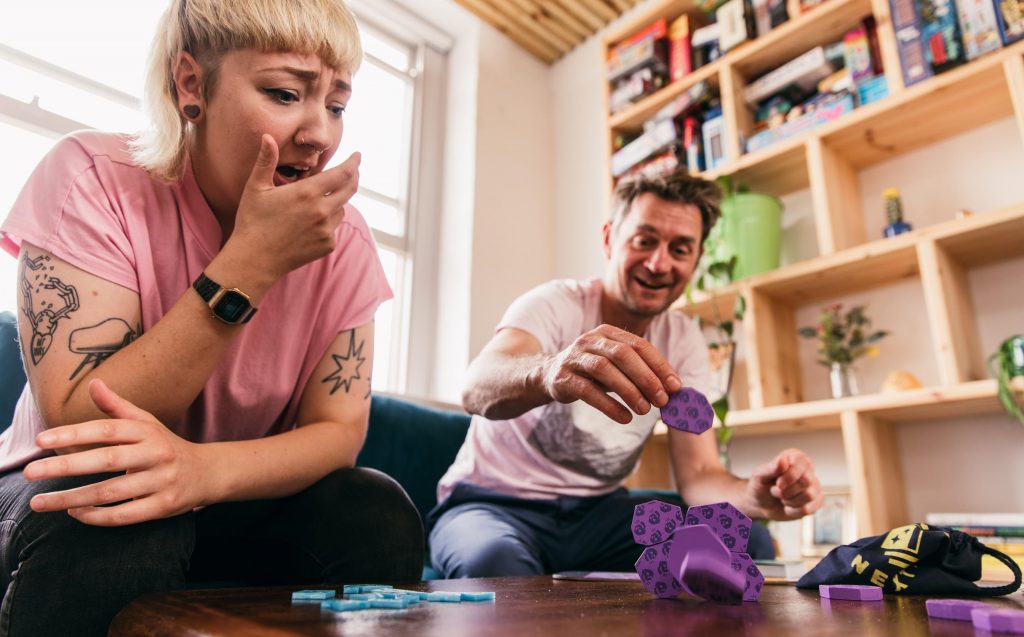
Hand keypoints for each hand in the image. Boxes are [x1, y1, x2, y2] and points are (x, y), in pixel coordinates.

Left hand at [23, 379, 210, 525]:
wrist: (208, 473)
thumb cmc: (167, 446)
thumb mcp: (147, 423)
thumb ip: (117, 407)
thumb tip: (93, 383)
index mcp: (148, 432)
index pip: (106, 430)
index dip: (73, 434)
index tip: (41, 441)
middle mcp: (156, 454)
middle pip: (106, 460)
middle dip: (65, 467)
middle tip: (29, 473)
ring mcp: (161, 481)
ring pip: (111, 492)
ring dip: (72, 498)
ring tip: (39, 502)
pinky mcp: (164, 506)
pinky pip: (125, 515)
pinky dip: (97, 516)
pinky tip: (74, 513)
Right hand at [228, 134, 360, 281]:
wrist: (254, 259)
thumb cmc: (252, 221)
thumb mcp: (256, 188)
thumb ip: (266, 160)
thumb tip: (267, 136)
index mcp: (307, 193)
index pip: (342, 173)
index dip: (353, 163)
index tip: (358, 156)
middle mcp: (322, 210)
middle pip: (350, 189)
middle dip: (353, 177)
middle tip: (352, 171)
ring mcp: (327, 230)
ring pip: (341, 209)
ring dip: (335, 202)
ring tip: (315, 204)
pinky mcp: (328, 245)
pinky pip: (334, 228)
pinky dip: (328, 223)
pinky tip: (310, 225)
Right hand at [540, 324, 682, 423]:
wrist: (551, 375)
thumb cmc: (593, 372)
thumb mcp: (616, 366)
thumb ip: (641, 372)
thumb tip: (673, 390)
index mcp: (607, 333)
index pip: (639, 345)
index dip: (659, 365)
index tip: (675, 387)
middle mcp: (590, 340)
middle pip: (622, 355)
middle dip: (646, 378)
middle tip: (662, 400)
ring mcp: (574, 358)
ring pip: (604, 370)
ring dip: (629, 391)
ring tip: (644, 410)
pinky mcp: (563, 378)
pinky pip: (588, 391)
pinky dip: (609, 405)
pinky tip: (625, 417)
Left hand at [745, 448, 822, 520]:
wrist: (761, 504)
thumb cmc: (761, 485)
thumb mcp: (760, 475)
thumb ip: (771, 468)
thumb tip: (783, 460)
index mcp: (796, 456)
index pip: (800, 465)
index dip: (789, 477)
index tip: (778, 484)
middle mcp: (808, 468)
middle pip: (806, 481)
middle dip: (786, 491)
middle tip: (776, 491)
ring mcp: (814, 485)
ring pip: (809, 495)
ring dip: (789, 501)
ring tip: (782, 498)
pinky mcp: (816, 501)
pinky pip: (809, 509)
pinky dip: (793, 511)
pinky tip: (788, 506)